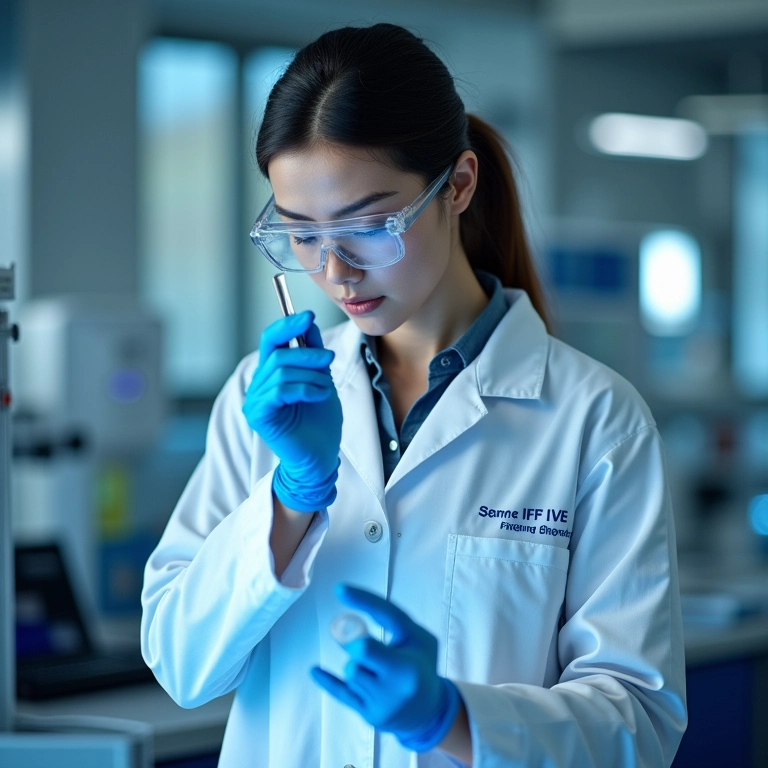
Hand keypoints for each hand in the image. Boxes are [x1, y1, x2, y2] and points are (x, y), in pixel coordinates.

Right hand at [242, 310, 341, 511]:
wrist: (320, 458)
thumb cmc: (320, 423)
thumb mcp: (321, 380)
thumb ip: (312, 354)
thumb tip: (308, 322)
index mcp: (272, 374)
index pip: (271, 339)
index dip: (287, 324)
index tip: (308, 315)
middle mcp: (259, 385)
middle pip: (277, 352)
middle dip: (307, 352)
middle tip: (329, 360)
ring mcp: (255, 400)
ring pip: (282, 370)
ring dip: (311, 376)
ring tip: (325, 389)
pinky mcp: (258, 415)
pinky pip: (280, 389)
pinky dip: (304, 388)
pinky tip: (318, 396)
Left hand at [310, 584, 460, 752]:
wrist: (429, 711)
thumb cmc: (422, 663)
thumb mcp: (419, 638)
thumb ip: (390, 623)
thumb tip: (350, 615)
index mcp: (411, 658)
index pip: (384, 621)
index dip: (362, 601)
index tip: (340, 588)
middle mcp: (397, 683)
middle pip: (360, 650)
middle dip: (357, 643)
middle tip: (362, 644)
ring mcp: (382, 702)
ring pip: (351, 671)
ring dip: (357, 664)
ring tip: (373, 670)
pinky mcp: (368, 714)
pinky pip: (341, 693)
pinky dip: (327, 680)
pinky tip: (314, 670)